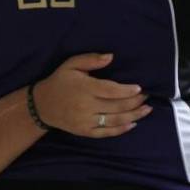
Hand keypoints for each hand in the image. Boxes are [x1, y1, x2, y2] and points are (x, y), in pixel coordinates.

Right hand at [31, 53, 150, 136]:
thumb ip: (91, 59)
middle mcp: (86, 106)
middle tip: (147, 96)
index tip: (140, 88)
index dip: (127, 90)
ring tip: (147, 109)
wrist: (42, 106)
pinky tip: (133, 123)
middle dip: (135, 102)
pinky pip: (106, 132)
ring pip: (115, 120)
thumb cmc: (60, 82)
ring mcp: (85, 121)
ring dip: (134, 115)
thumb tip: (111, 56)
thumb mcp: (71, 65)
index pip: (110, 90)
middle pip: (116, 106)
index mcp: (84, 88)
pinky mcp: (85, 131)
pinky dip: (121, 129)